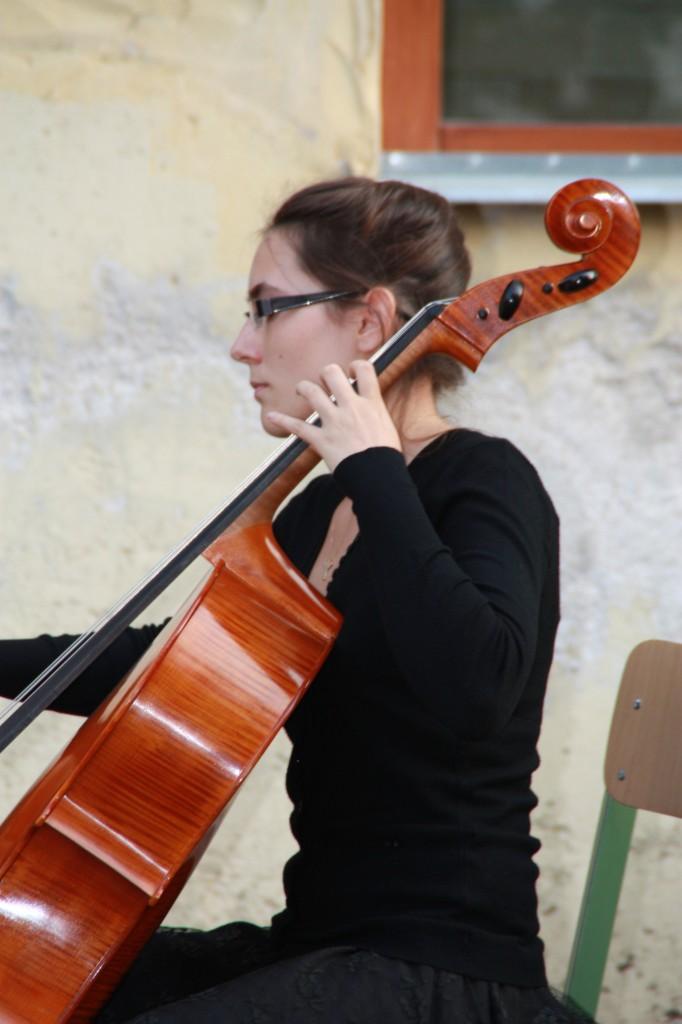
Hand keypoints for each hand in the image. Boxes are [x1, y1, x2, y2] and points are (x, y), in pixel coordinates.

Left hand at [267, 360, 401, 471]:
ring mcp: (335, 422)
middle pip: (332, 373)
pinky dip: (282, 421)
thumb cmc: (387, 458)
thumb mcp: (388, 429)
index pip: (365, 369)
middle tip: (325, 381)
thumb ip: (376, 415)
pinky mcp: (322, 440)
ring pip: (311, 391)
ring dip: (304, 387)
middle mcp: (352, 408)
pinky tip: (271, 416)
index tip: (352, 372)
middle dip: (326, 373)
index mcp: (372, 404)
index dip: (356, 366)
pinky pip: (297, 427)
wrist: (379, 478)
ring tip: (301, 390)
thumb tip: (371, 412)